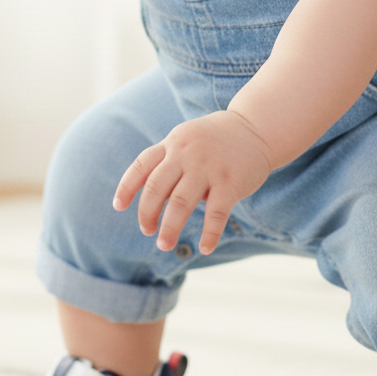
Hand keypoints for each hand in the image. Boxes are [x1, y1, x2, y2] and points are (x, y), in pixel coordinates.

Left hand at [113, 110, 273, 254]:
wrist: (257, 127)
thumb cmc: (216, 140)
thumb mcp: (187, 141)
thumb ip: (169, 164)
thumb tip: (152, 201)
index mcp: (172, 144)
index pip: (141, 166)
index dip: (127, 187)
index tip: (119, 207)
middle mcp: (186, 154)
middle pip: (156, 188)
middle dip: (147, 214)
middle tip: (147, 231)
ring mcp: (208, 168)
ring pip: (180, 204)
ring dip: (169, 228)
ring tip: (164, 244)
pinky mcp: (230, 182)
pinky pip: (216, 213)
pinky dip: (210, 234)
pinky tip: (205, 248)